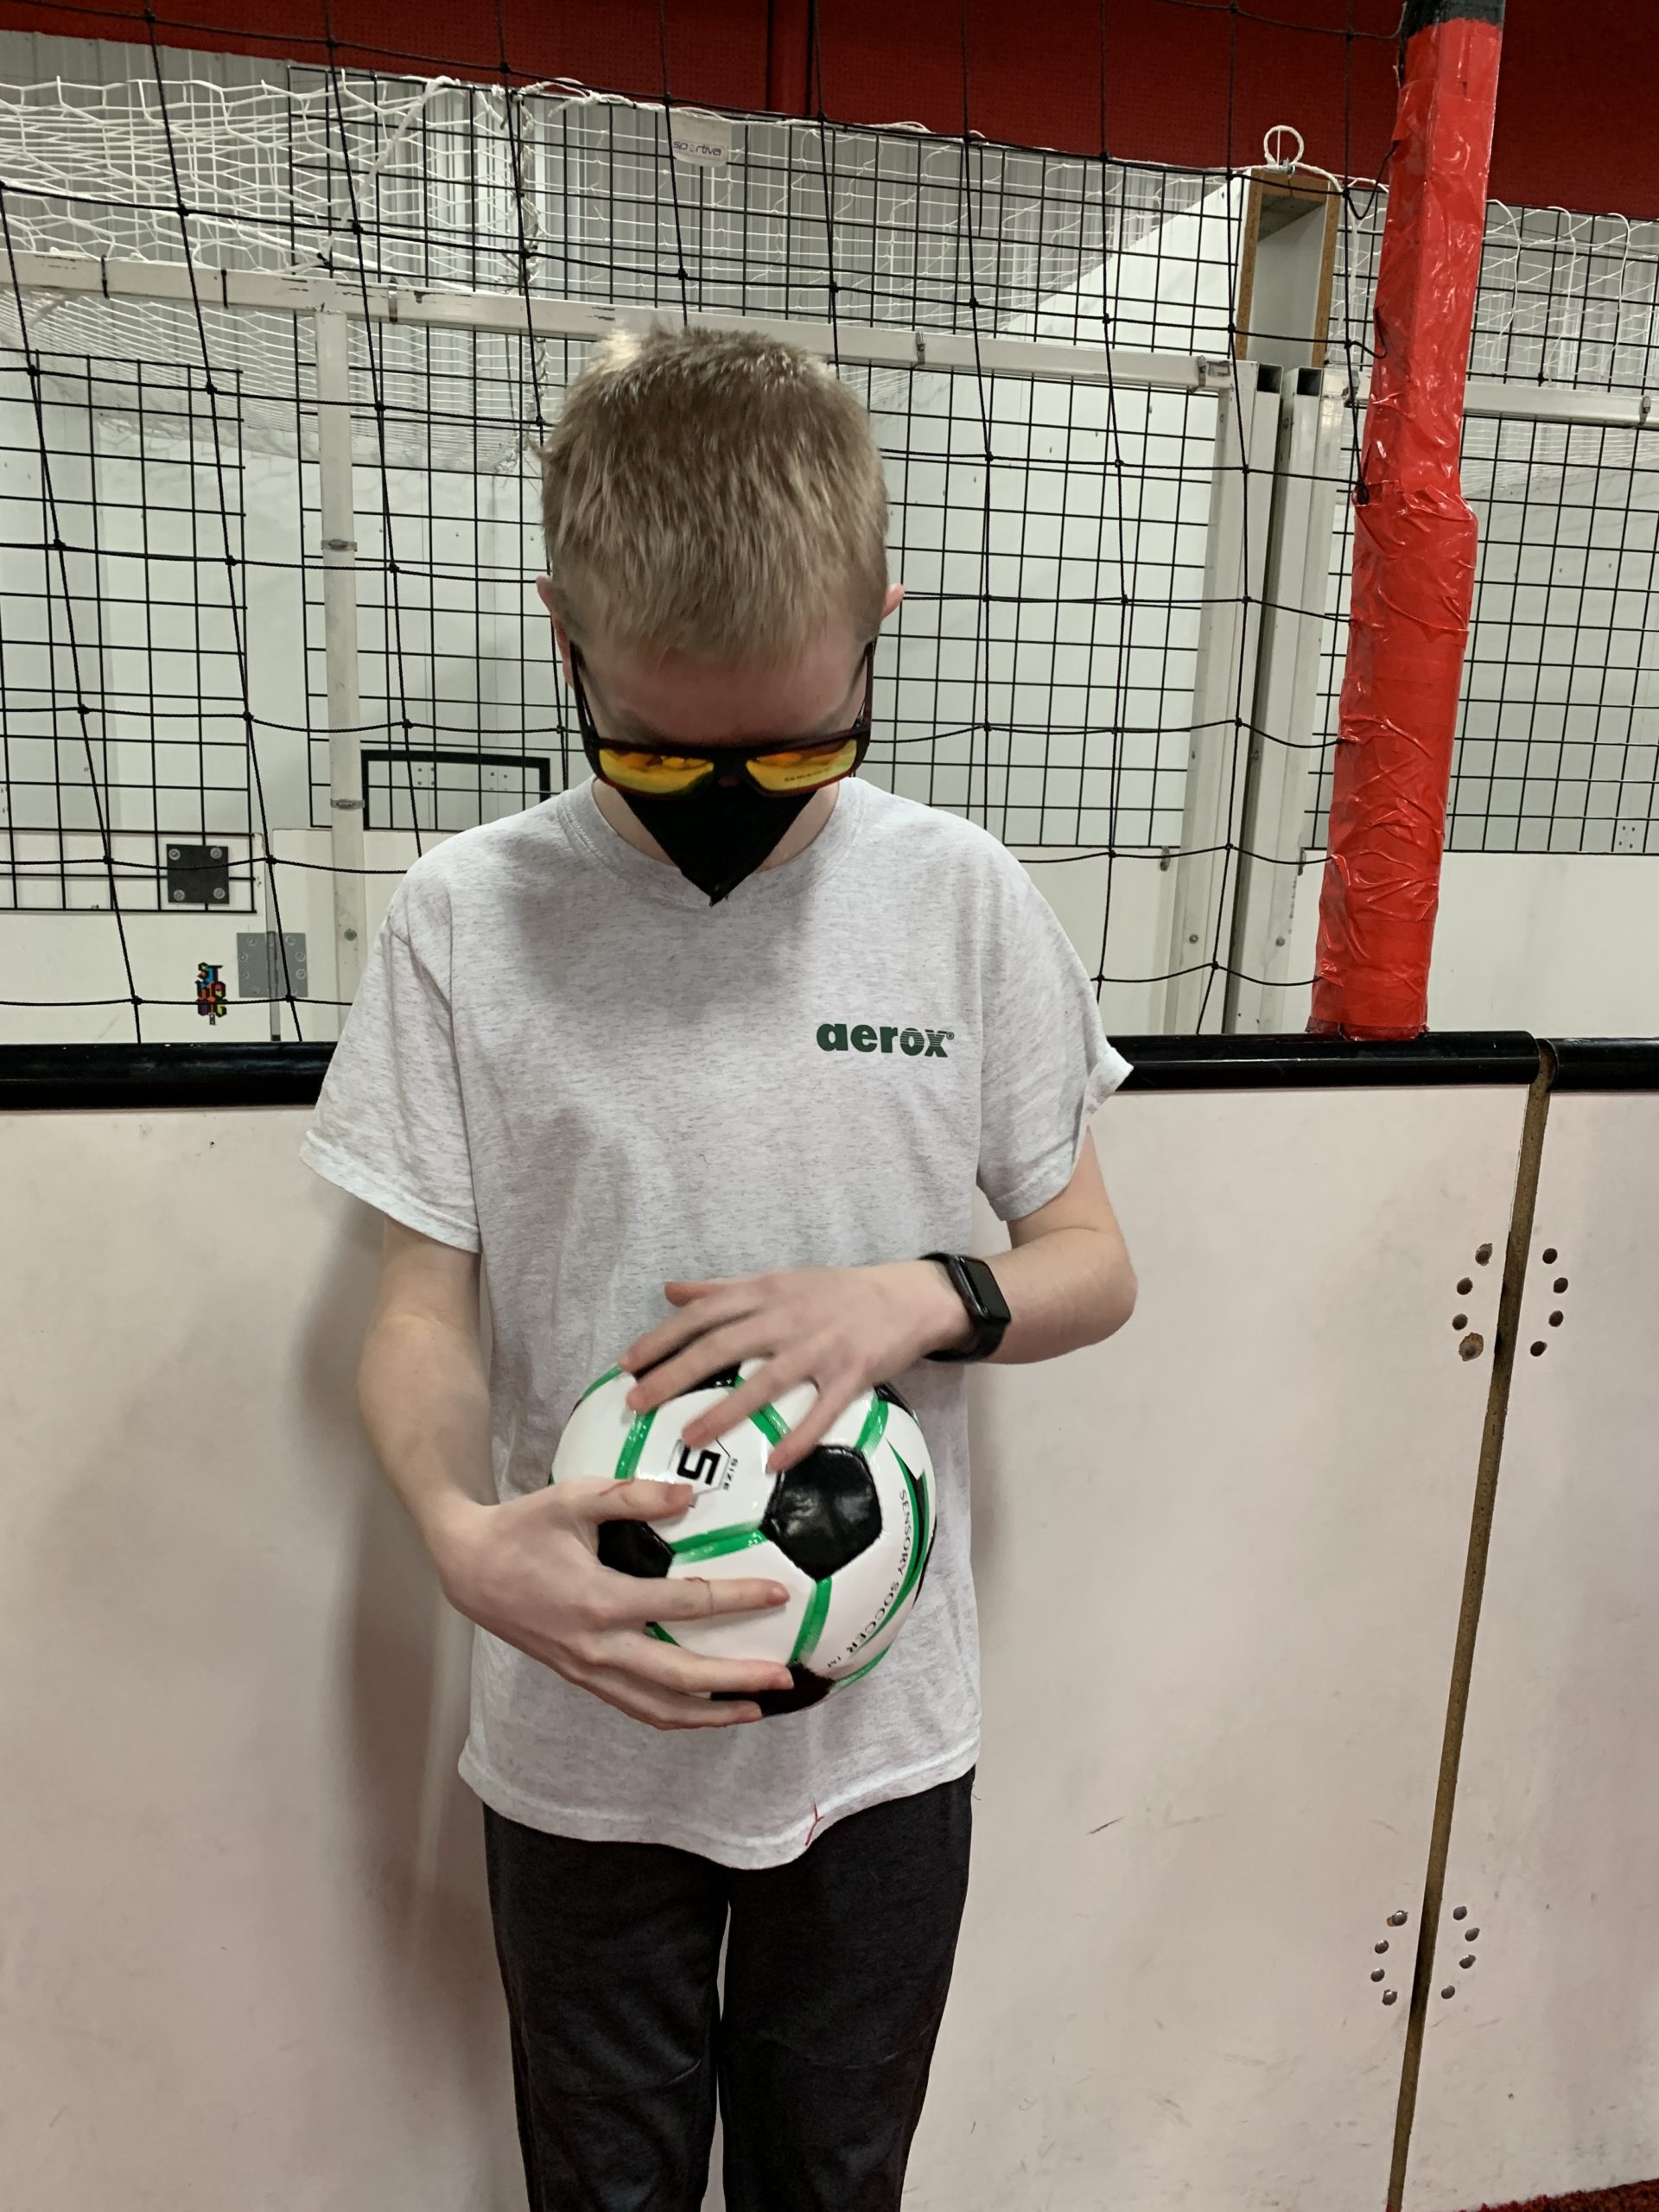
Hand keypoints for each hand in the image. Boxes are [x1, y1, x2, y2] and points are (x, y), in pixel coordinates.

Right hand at [428, 1480, 793, 1727]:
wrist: (469, 1568)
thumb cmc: (524, 1527)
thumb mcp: (572, 1496)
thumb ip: (631, 1495)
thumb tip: (689, 1495)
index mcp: (599, 1600)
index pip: (684, 1606)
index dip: (736, 1600)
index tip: (778, 1595)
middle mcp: (597, 1647)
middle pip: (679, 1678)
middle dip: (736, 1680)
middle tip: (783, 1675)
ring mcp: (587, 1670)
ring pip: (657, 1709)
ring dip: (710, 1715)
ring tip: (755, 1709)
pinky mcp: (581, 1677)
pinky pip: (634, 1706)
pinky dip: (674, 1715)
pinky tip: (704, 1710)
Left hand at [621, 1262, 967, 1473]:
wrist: (907, 1297)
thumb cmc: (836, 1292)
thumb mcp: (777, 1280)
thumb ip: (723, 1289)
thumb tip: (671, 1291)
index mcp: (766, 1292)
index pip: (703, 1313)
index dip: (662, 1337)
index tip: (627, 1364)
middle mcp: (787, 1317)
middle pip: (721, 1345)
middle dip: (675, 1374)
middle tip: (637, 1403)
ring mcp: (820, 1347)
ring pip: (765, 1380)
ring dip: (725, 1410)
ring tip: (689, 1437)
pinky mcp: (852, 1374)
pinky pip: (821, 1411)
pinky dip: (798, 1437)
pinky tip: (773, 1463)